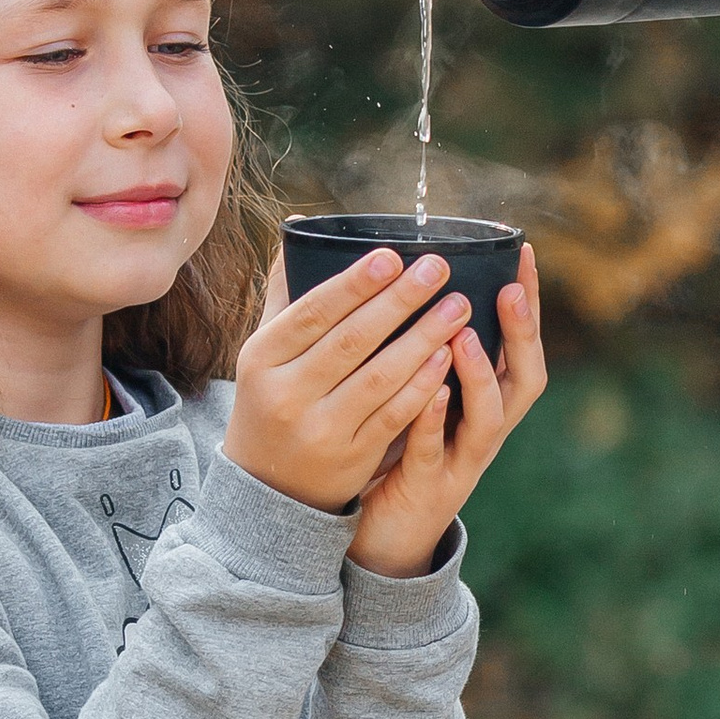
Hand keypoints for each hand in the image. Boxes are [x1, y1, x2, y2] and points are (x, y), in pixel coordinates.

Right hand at [224, 247, 472, 516]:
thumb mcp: (266, 353)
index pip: (313, 312)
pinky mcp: (351, 457)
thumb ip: (287, 297)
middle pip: (351, 341)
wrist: (267, 486)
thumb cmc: (273, 399)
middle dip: (400, 302)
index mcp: (262, 358)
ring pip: (380, 377)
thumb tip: (301, 232)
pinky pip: (394, 414)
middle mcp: (287, 394)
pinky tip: (448, 357)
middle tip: (438, 269)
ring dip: (424, 338)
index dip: (355, 283)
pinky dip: (423, 385)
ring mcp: (321, 429)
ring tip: (457, 307)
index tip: (393, 256)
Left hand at [348, 245, 547, 577]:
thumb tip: (399, 279)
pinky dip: (433, 420)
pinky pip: (434, 451)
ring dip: (480, 374)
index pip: (519, 344)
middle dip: (523, 334)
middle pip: (525, 379)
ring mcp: (462, 461)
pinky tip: (427, 392)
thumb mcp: (417, 396)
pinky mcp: (430, 489)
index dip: (527, 301)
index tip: (521, 250)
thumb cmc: (397, 455)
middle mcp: (486, 430)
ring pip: (488, 417)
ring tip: (467, 336)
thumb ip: (420, 349)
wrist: (385, 537)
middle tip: (511, 289)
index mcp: (484, 401)